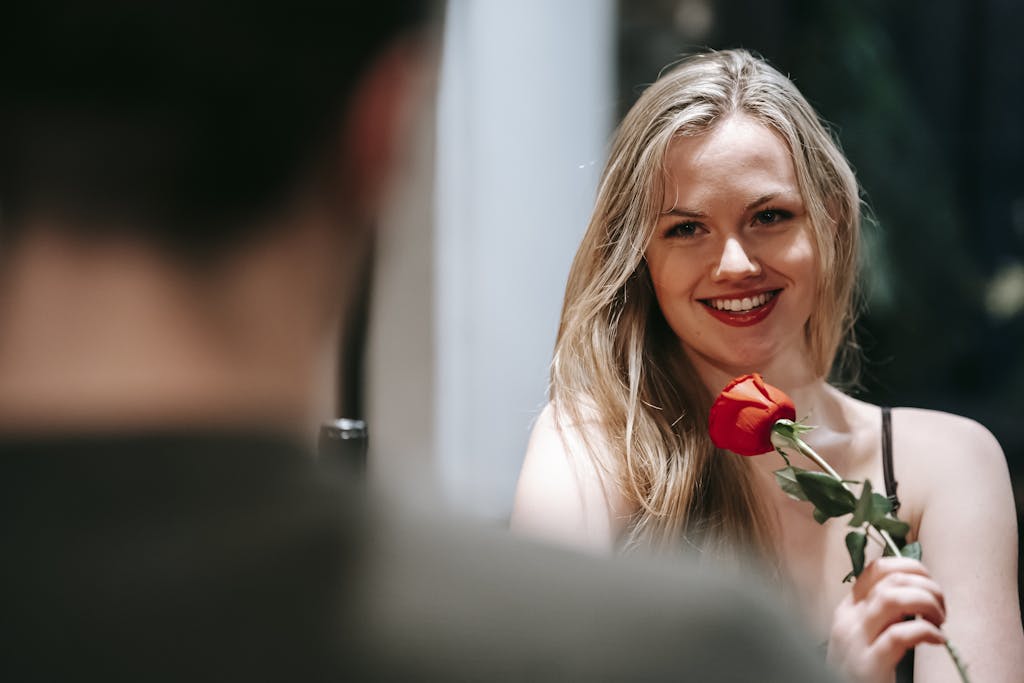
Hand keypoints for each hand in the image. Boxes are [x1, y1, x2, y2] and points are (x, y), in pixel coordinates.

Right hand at [826, 557, 946, 682]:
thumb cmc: (863, 673)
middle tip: (941, 607)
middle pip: (891, 580)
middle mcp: (848, 620)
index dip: (909, 567)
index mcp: (848, 609)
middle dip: (926, 586)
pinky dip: (926, 631)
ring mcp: (856, 642)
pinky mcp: (868, 666)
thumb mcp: (865, 636)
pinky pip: (899, 635)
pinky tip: (937, 639)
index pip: (876, 569)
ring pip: (892, 598)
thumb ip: (882, 615)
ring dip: (925, 602)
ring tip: (939, 620)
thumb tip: (915, 593)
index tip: (928, 582)